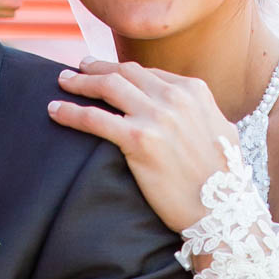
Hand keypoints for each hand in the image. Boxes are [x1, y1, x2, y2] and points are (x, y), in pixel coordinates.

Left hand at [49, 59, 237, 232]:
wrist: (223, 211)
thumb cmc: (224, 181)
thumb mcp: (222, 132)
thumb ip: (203, 114)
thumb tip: (196, 112)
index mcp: (194, 91)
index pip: (149, 73)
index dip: (123, 70)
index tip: (107, 72)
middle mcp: (175, 97)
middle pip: (125, 73)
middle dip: (97, 67)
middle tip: (78, 68)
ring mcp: (156, 116)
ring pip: (107, 86)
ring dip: (80, 81)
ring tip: (62, 81)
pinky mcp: (139, 140)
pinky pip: (94, 118)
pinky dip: (70, 111)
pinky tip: (54, 110)